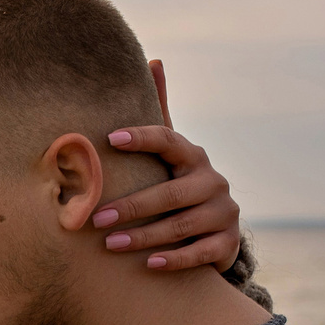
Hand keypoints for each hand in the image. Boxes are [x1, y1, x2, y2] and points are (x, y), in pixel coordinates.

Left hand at [68, 122, 243, 273]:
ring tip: (110, 245)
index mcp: (194, 157)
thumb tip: (154, 59)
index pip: (169, 140)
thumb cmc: (177, 186)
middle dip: (132, 206)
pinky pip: (200, 253)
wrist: (215, 231)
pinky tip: (148, 264)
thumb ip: (161, 113)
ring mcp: (223, 213)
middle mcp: (213, 182)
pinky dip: (174, 259)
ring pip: (181, 226)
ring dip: (144, 237)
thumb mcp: (170, 153)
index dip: (143, 138)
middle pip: (170, 193)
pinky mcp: (227, 244)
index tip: (110, 139)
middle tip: (97, 217)